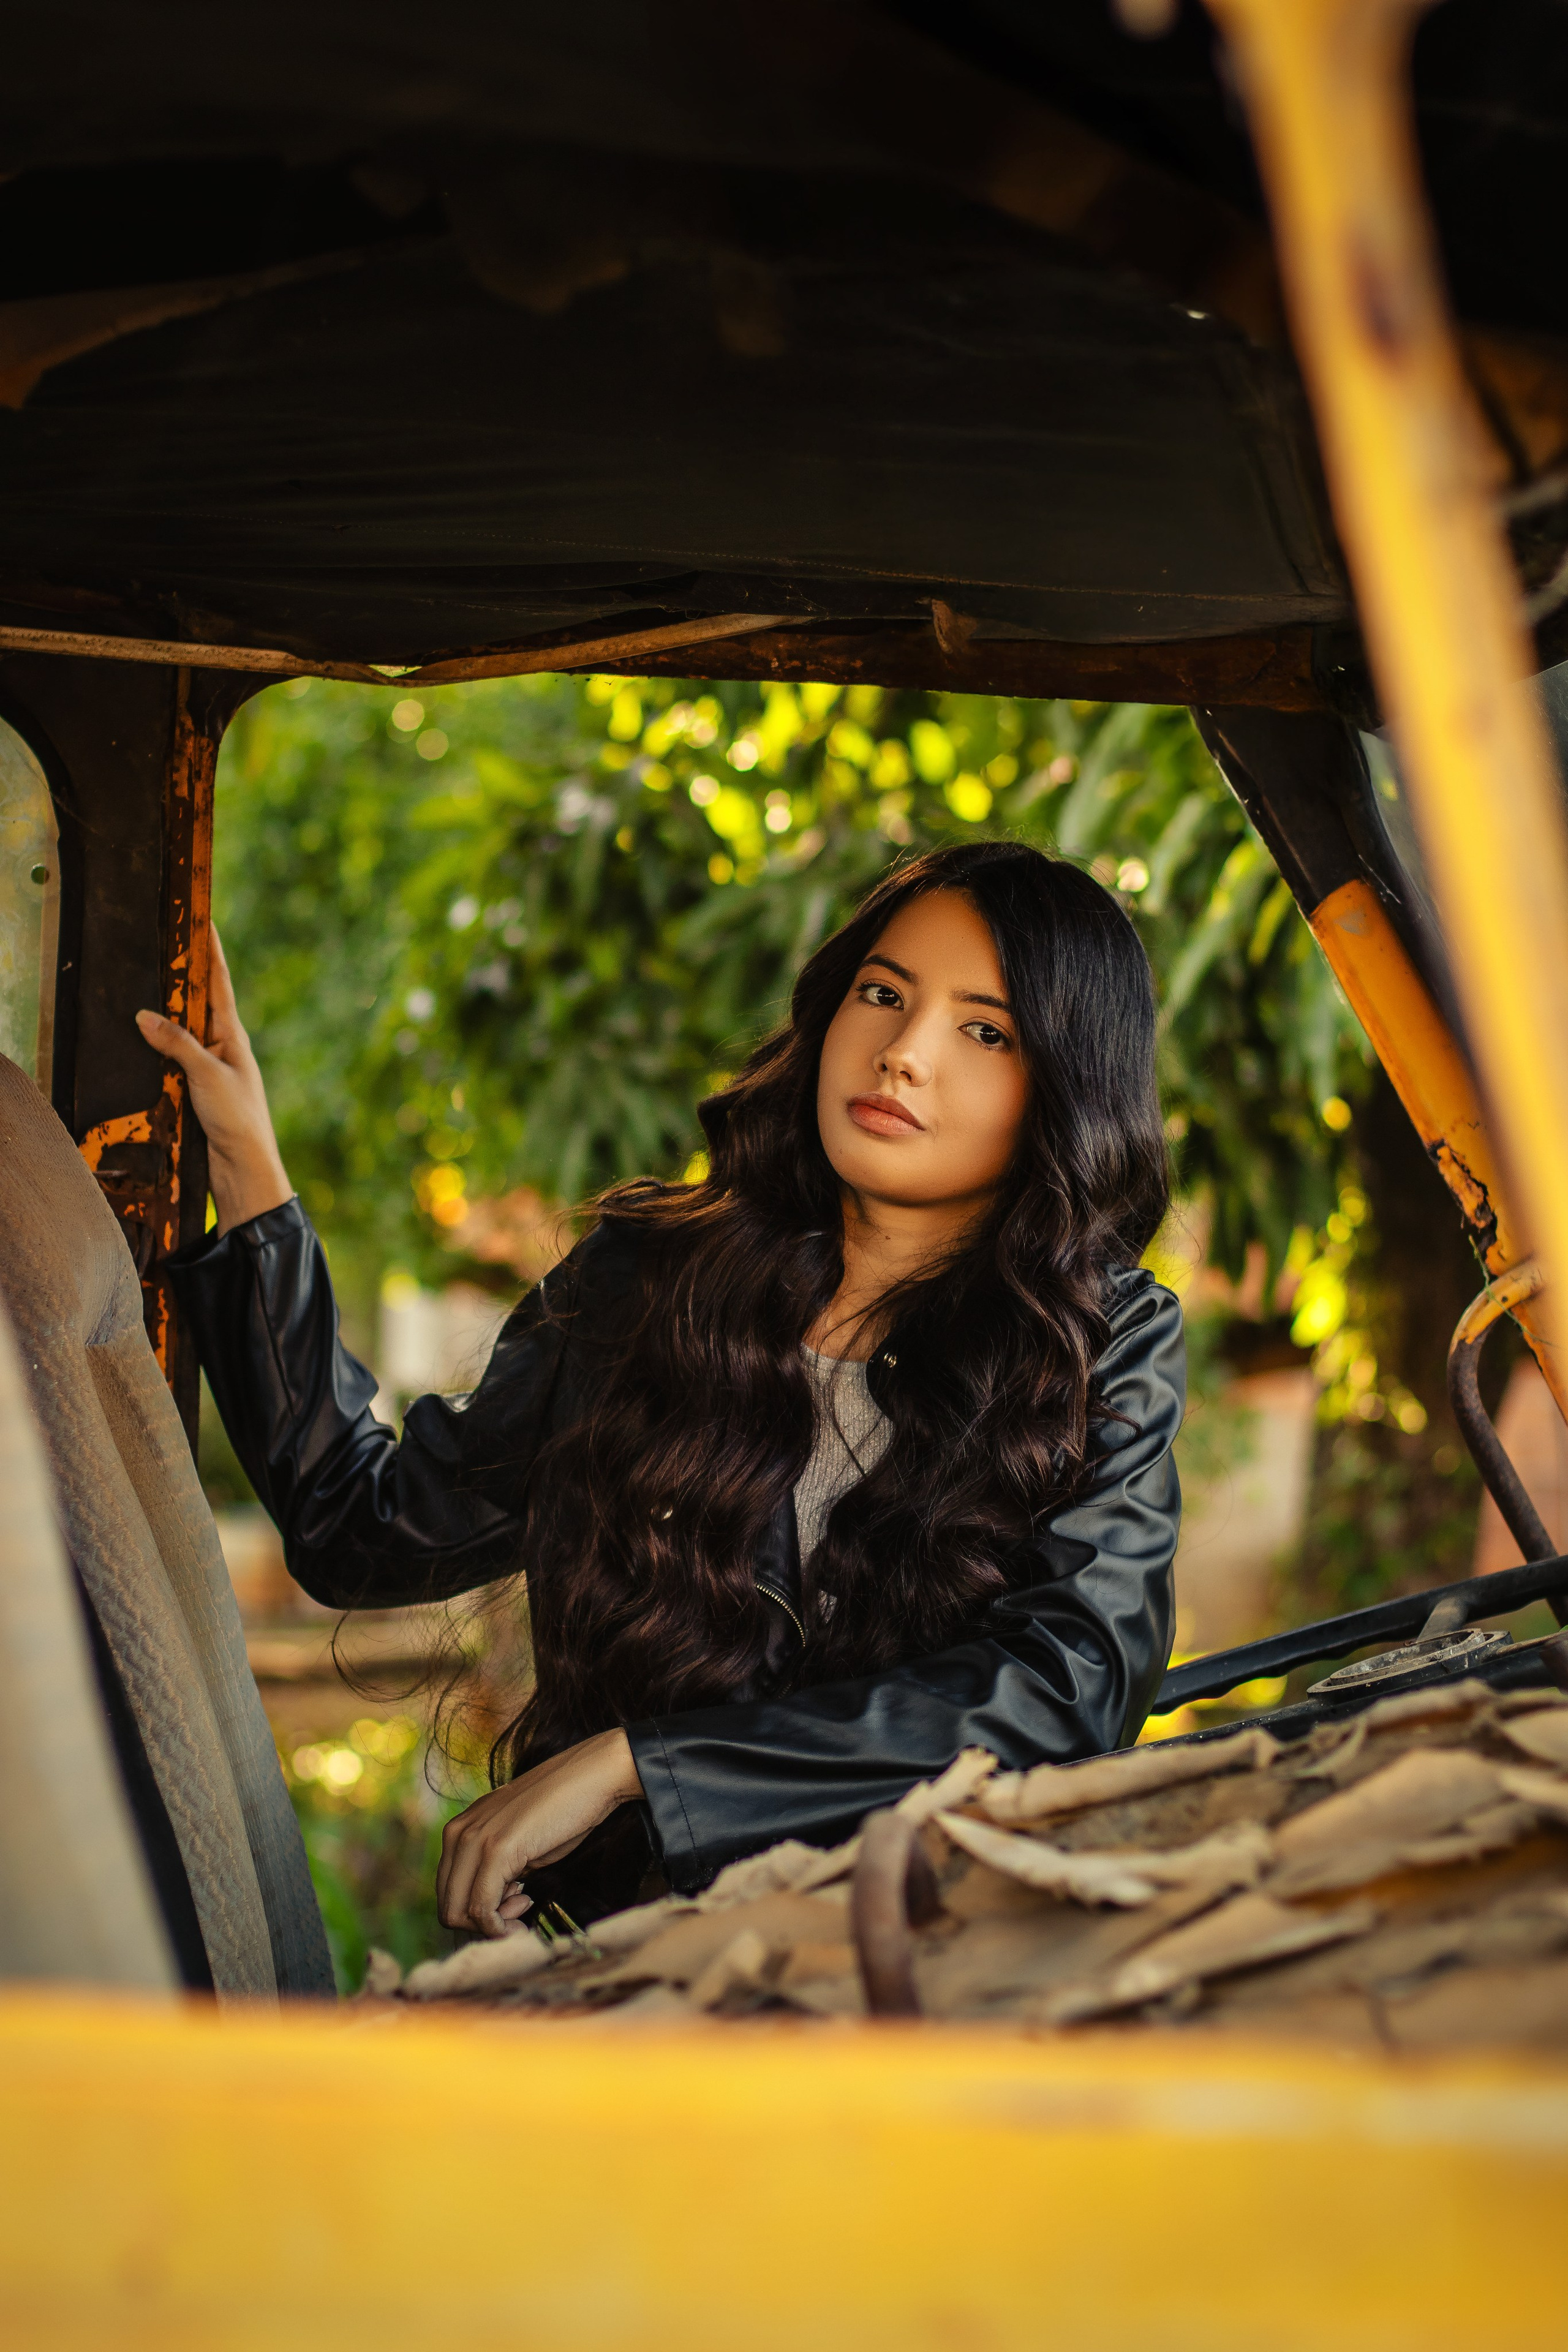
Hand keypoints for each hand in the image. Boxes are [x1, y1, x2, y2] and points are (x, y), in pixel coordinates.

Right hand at [136, 927, 292, 1232]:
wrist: (244, 1168)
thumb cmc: (237, 1120)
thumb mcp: (206, 1076)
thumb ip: (177, 1044)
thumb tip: (143, 1015)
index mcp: (232, 1035)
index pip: (218, 983)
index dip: (210, 951)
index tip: (204, 919)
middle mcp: (221, 1047)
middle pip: (194, 1002)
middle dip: (179, 974)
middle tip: (161, 940)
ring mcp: (207, 1068)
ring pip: (179, 1031)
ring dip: (163, 1010)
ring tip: (142, 979)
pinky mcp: (193, 1090)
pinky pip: (169, 1059)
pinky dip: (155, 1046)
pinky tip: (137, 1038)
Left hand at [437, 1729, 643, 1937]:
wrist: (591, 1776)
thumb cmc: (562, 1810)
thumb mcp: (518, 1844)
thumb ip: (496, 1871)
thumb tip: (490, 1911)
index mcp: (459, 1830)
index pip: (448, 1893)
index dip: (478, 1914)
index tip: (512, 1905)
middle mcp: (457, 1833)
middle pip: (447, 1908)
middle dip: (482, 1926)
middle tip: (519, 1911)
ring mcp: (474, 1840)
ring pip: (457, 1913)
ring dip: (492, 1926)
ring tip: (524, 1904)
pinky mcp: (495, 1850)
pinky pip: (482, 1909)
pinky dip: (500, 1925)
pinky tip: (527, 1904)